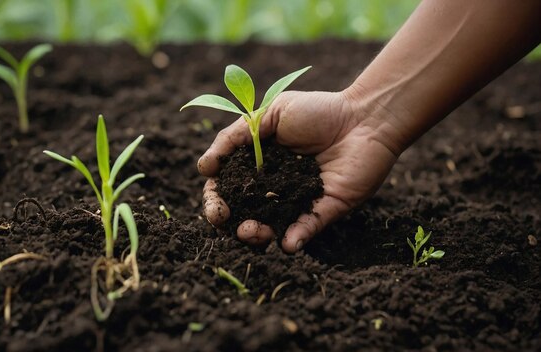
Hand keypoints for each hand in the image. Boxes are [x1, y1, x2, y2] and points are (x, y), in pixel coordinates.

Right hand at [199, 90, 401, 252]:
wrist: (365, 116)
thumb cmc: (318, 111)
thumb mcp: (270, 113)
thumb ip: (235, 136)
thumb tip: (205, 167)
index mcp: (258, 164)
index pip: (228, 186)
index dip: (215, 198)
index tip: (214, 203)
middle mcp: (274, 186)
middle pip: (243, 211)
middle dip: (229, 221)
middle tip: (225, 220)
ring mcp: (298, 201)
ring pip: (270, 227)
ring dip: (255, 235)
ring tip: (251, 232)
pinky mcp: (324, 211)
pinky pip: (306, 230)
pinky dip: (295, 239)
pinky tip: (287, 243)